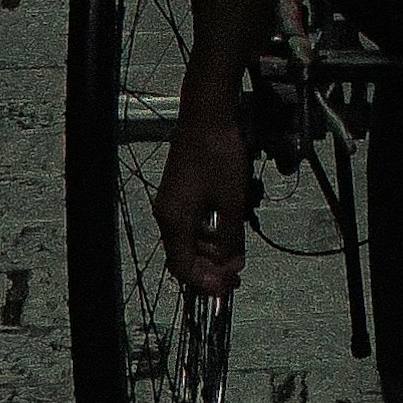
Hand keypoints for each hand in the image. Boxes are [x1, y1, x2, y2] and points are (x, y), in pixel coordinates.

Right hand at [155, 103, 249, 302]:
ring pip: (187, 242)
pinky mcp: (178, 193)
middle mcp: (167, 216)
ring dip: (210, 254)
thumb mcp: (231, 202)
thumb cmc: (219, 156)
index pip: (183, 268)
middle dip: (210, 270)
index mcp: (175, 221)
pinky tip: (225, 235)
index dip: (205, 283)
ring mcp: (171, 204)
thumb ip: (231, 238)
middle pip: (183, 258)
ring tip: (235, 258)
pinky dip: (207, 236)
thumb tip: (233, 264)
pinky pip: (189, 226)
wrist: (207, 115)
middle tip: (235, 276)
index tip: (228, 286)